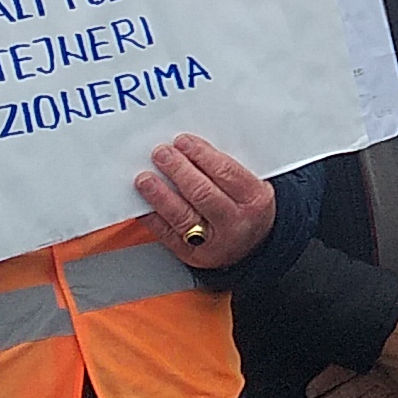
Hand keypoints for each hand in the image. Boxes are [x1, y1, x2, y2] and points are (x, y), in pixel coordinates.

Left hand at [135, 135, 275, 268]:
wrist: (251, 248)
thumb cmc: (247, 210)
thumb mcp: (251, 186)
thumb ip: (226, 168)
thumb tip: (190, 148)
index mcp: (254, 200)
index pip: (226, 172)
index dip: (202, 155)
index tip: (183, 142)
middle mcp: (234, 222)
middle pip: (202, 193)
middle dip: (179, 170)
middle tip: (162, 154)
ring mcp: (213, 242)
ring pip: (182, 216)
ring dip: (160, 195)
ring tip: (145, 179)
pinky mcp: (192, 255)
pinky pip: (168, 235)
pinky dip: (153, 218)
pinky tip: (144, 205)